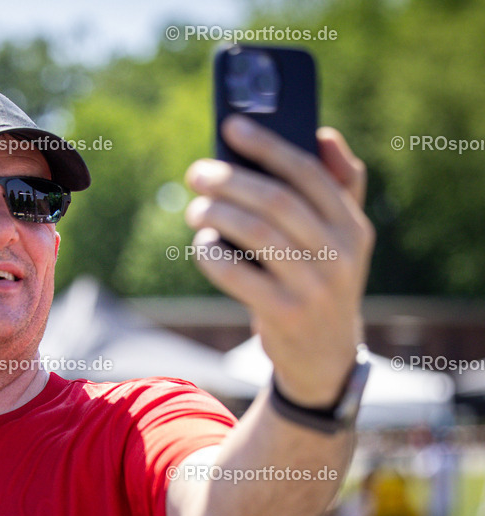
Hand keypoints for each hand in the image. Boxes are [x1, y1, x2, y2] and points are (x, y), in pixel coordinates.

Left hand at [184, 115, 374, 405]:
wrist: (324, 357)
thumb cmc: (320, 281)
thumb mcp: (341, 240)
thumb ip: (338, 187)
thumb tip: (322, 134)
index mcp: (354, 226)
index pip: (309, 173)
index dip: (268, 145)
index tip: (233, 126)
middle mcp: (341, 253)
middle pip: (277, 200)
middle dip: (230, 180)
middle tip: (197, 173)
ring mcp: (315, 286)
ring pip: (255, 233)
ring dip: (216, 214)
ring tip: (195, 208)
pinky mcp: (285, 314)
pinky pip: (237, 274)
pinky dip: (211, 253)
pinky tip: (202, 243)